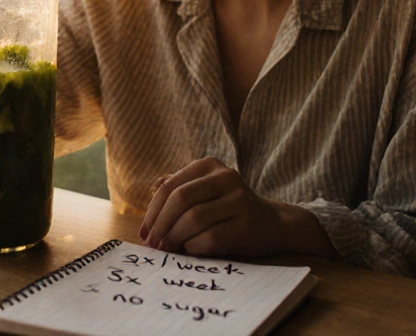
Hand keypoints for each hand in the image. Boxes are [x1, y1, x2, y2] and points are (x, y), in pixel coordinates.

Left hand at [139, 158, 336, 259]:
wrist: (272, 223)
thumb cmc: (228, 208)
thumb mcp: (205, 190)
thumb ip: (179, 186)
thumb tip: (152, 188)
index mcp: (209, 165)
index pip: (170, 186)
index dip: (152, 211)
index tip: (144, 232)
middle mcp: (226, 177)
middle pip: (180, 200)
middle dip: (161, 224)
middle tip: (152, 244)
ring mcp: (239, 200)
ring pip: (193, 219)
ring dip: (175, 238)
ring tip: (168, 249)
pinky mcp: (246, 225)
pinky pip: (210, 238)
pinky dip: (194, 247)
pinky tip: (190, 250)